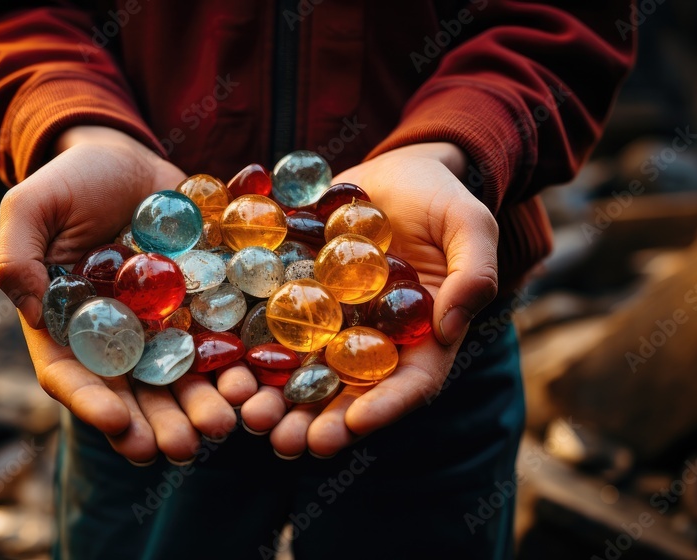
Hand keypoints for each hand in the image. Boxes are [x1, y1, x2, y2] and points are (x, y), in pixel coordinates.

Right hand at [0, 126, 244, 464]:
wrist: (128, 158)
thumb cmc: (70, 181)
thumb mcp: (31, 205)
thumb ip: (17, 253)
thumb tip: (27, 308)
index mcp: (67, 327)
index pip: (71, 377)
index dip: (92, 405)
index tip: (118, 424)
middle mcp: (115, 339)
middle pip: (132, 394)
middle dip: (155, 424)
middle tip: (179, 448)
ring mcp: (161, 327)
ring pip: (180, 380)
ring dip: (200, 407)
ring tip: (222, 426)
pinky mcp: (201, 307)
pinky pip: (219, 343)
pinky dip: (235, 367)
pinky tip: (253, 384)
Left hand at [238, 142, 499, 457]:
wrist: (396, 172)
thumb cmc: (443, 200)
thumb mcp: (470, 226)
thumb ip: (473, 273)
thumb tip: (450, 327)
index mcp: (424, 339)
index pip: (410, 386)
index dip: (382, 409)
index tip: (352, 426)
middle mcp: (374, 343)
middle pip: (348, 394)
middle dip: (317, 422)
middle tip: (287, 443)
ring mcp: (333, 325)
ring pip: (304, 373)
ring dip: (276, 400)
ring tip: (249, 415)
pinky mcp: (297, 300)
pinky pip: (272, 330)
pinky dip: (249, 352)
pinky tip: (223, 367)